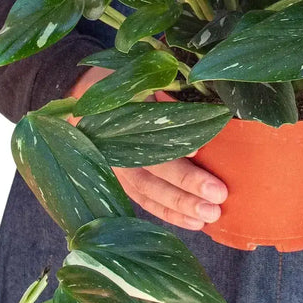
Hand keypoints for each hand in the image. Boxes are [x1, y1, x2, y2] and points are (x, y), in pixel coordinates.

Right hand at [65, 67, 227, 230]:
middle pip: (150, 168)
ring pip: (148, 191)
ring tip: (209, 216)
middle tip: (218, 195)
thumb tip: (205, 103)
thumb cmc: (122, 84)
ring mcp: (115, 167)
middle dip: (185, 184)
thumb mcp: (137, 79)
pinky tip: (194, 223)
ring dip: (180, 206)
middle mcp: (113, 146)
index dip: (170, 144)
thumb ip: (164, 94)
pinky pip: (145, 201)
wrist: (85, 96)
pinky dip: (169, 214)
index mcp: (116, 116)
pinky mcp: (120, 181)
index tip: (198, 151)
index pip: (145, 133)